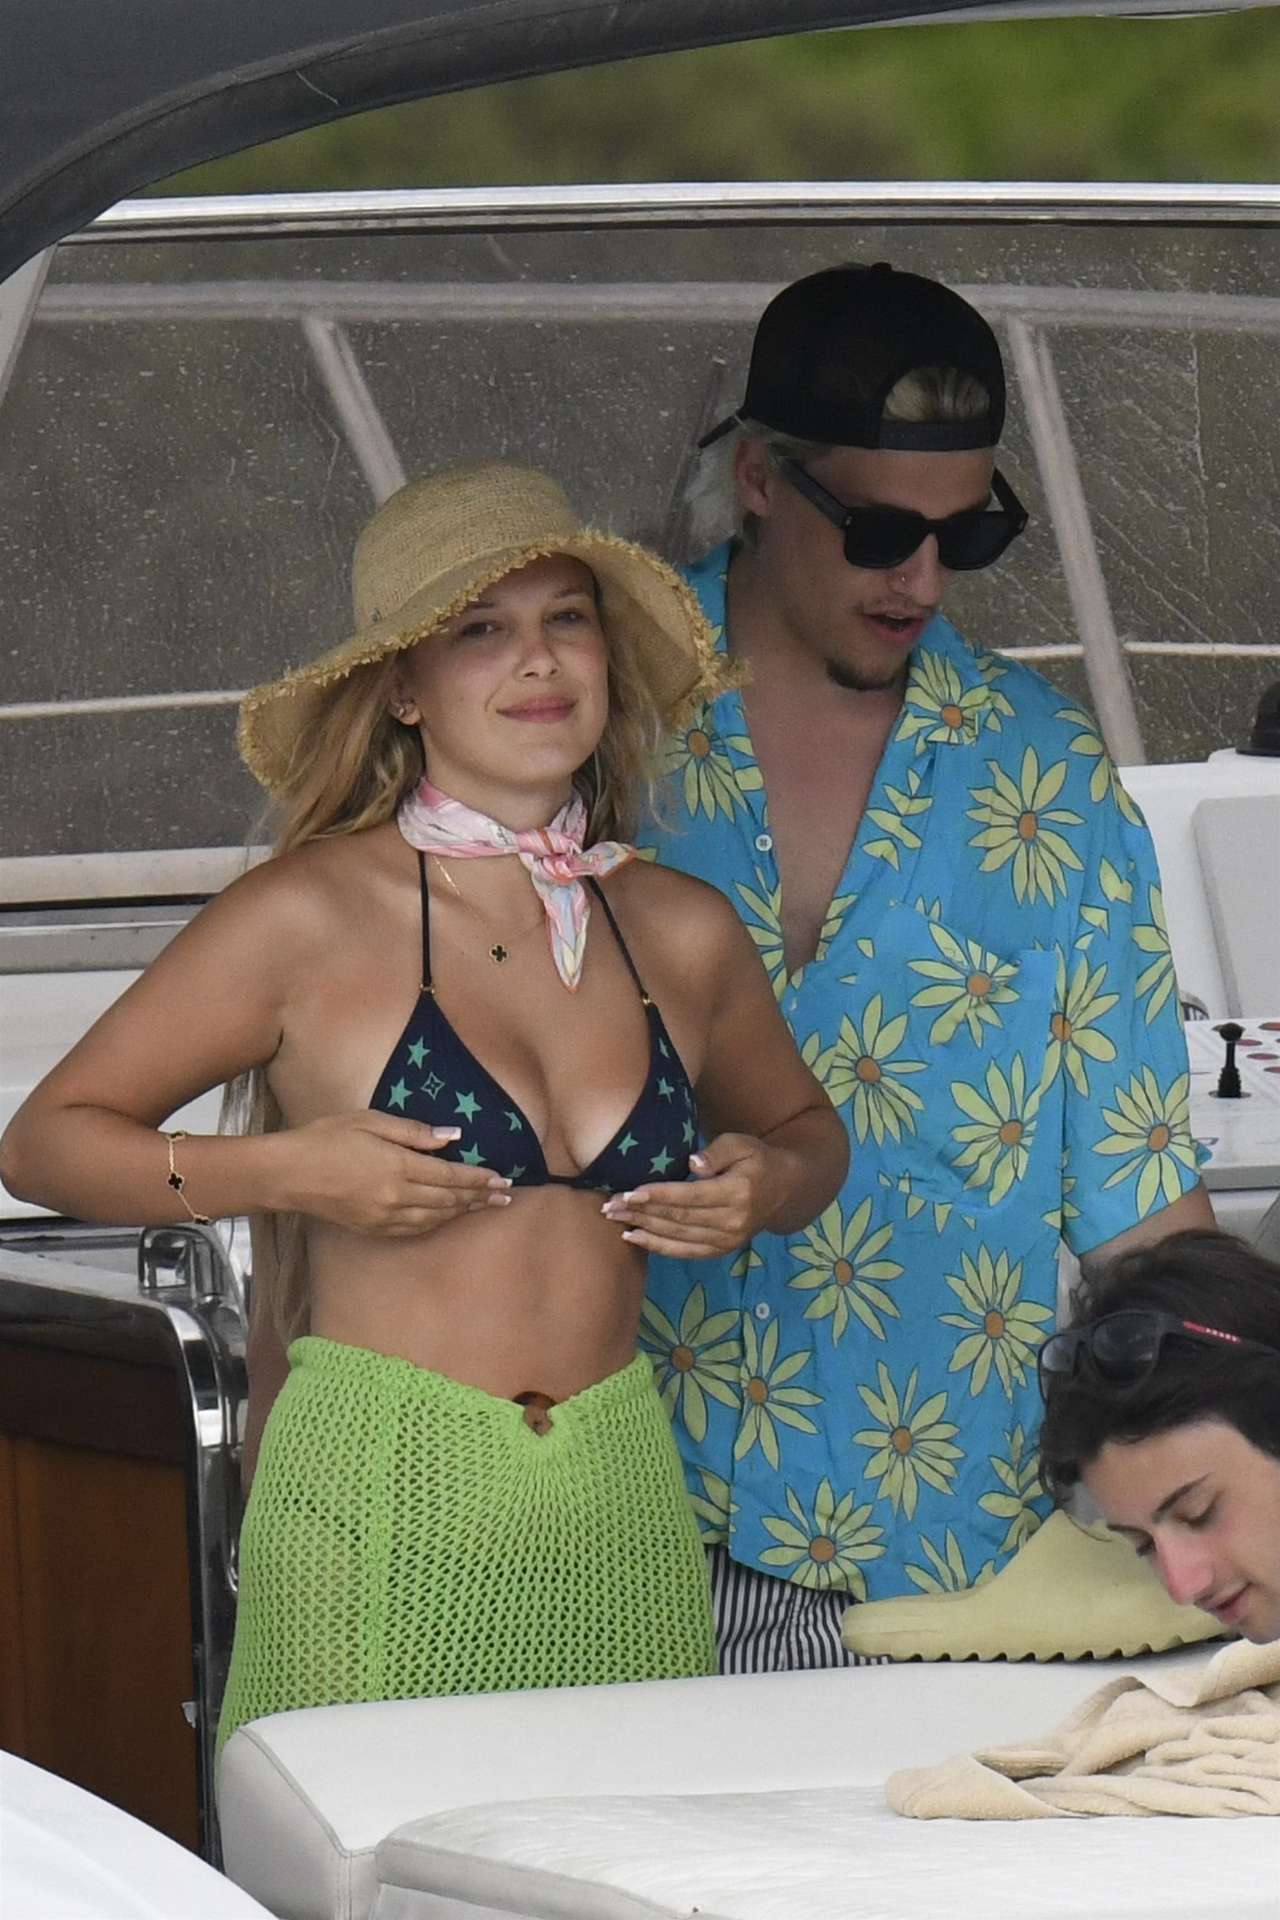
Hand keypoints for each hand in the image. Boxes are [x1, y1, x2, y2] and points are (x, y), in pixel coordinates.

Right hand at [272, 1111, 510, 1237]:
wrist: (289, 1173)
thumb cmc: (327, 1137)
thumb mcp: (371, 1121)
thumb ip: (414, 1131)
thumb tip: (452, 1136)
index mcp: (398, 1166)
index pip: (451, 1175)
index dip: (479, 1178)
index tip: (502, 1179)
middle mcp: (397, 1196)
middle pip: (449, 1199)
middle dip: (480, 1197)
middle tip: (505, 1196)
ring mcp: (385, 1216)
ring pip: (436, 1217)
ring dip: (463, 1211)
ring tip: (484, 1206)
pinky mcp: (373, 1228)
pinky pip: (416, 1228)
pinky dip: (438, 1222)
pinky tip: (448, 1216)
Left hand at [600, 1132, 788, 1258]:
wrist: (784, 1190)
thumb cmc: (757, 1159)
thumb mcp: (741, 1144)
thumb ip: (716, 1152)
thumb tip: (692, 1163)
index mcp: (737, 1193)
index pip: (691, 1196)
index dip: (659, 1195)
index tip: (630, 1192)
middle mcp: (732, 1221)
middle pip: (679, 1218)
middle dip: (641, 1212)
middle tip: (610, 1205)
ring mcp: (726, 1240)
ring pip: (678, 1236)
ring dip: (643, 1228)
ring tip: (614, 1219)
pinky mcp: (720, 1250)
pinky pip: (685, 1251)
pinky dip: (657, 1246)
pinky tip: (633, 1237)